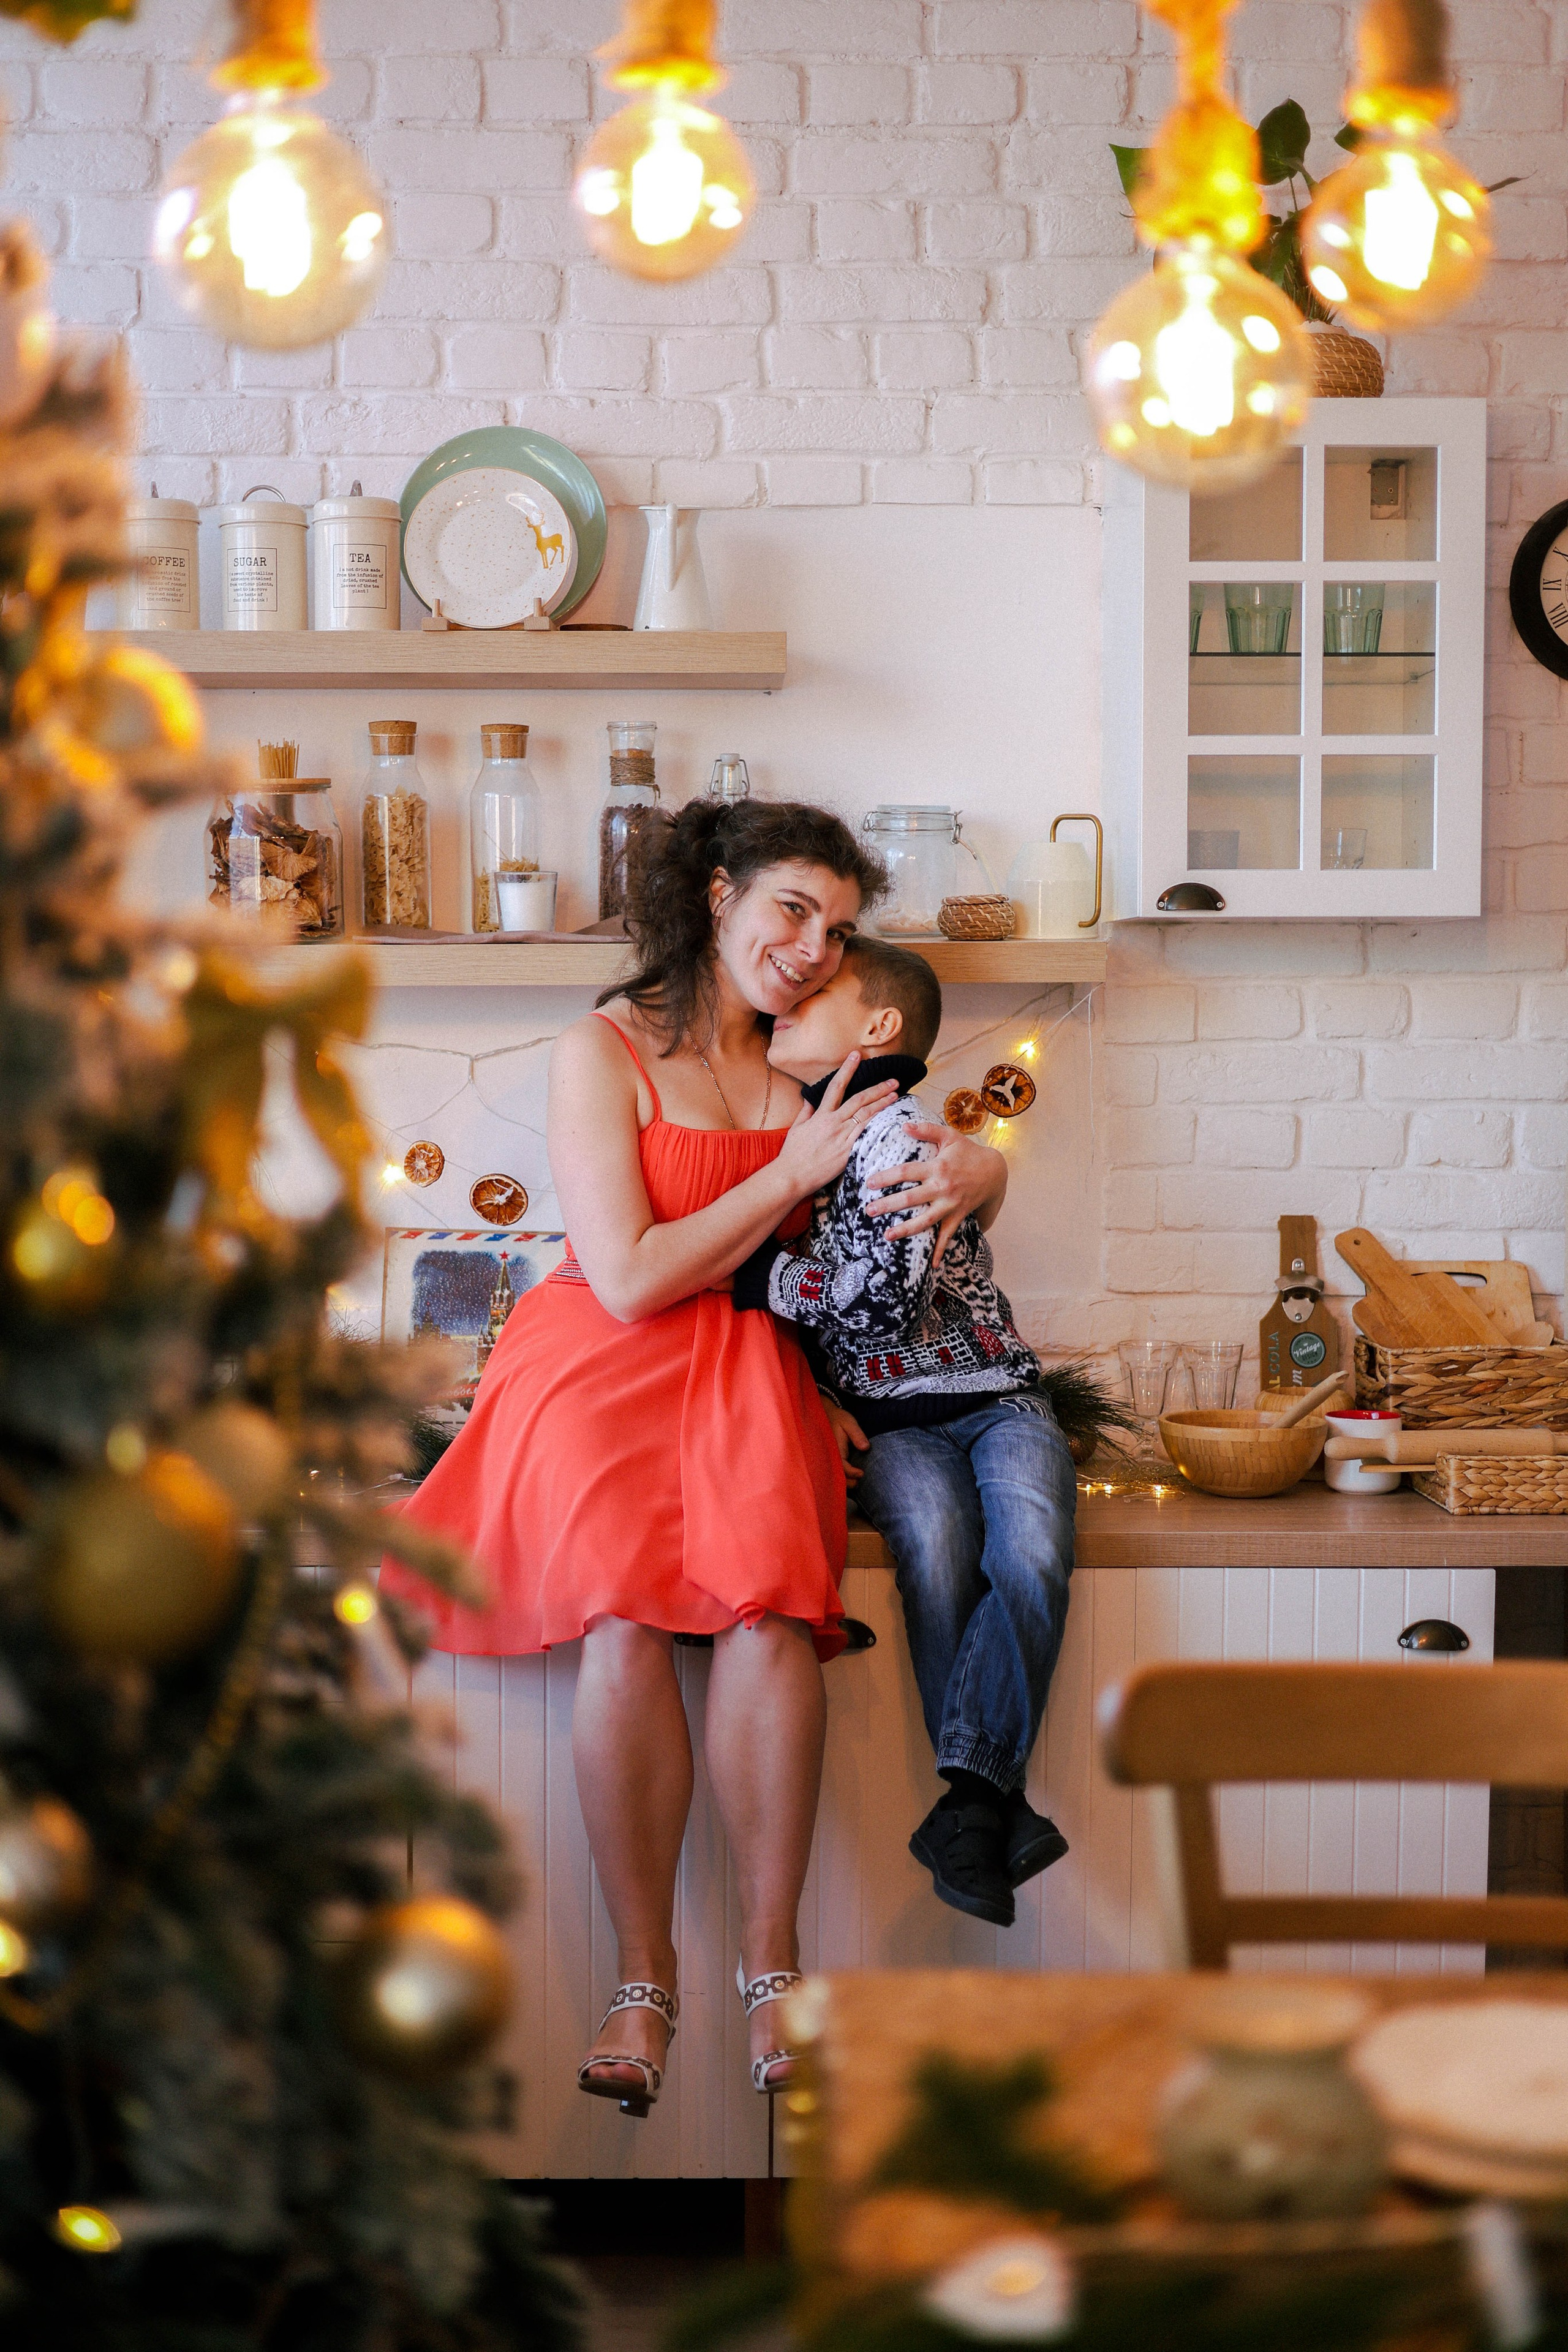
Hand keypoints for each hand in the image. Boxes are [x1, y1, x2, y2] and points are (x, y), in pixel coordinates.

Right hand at [774, 1053, 899, 1199]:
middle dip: (878, 1088)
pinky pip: (867, 1135)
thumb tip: (808, 1098)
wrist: (792, 1176)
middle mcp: (833, 1123)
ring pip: (867, 1115)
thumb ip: (805, 1112)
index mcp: (821, 1115)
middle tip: (893, 1080)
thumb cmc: (793, 1154)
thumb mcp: (796, 1129)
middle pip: (859, 1099)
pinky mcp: (849, 1152)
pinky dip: (879, 1125)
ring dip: (883, 1103)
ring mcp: (842, 1137)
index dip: (847, 1069)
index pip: (836, 1086)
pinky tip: (890, 1119)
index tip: (856, 1056)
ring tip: (896, 1095)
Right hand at [821, 1397, 869, 1486]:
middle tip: (858, 1483)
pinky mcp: (830, 1458)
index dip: (851, 1472)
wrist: (826, 1415)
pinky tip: (849, 1479)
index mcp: (834, 1448)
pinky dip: (841, 1476)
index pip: (841, 1465)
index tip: (861, 1473)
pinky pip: (834, 1470)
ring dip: (843, 1481)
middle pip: (836, 1474)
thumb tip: (865, 1447)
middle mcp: (829, 1455)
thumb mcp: (849, 1423)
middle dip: (847, 1481)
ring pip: (834, 1474)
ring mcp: (828, 1458)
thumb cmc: (839, 1419)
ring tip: (855, 1483)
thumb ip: (857, 1434)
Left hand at [864, 1122, 1006, 1265]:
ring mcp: (950, 1204)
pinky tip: (930, 1265)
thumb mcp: (950, 1137)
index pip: (906, 1172)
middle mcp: (942, 1187)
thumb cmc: (968, 1152)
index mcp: (937, 1167)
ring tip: (887, 1236)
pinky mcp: (958, 1216)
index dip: (886, 1178)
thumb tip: (904, 1125)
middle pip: (910, 1199)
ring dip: (905, 1230)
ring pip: (925, 1221)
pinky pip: (948, 1236)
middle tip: (868, 1211)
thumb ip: (927, 1129)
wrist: (995, 1171)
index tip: (869, 1183)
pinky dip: (940, 1251)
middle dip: (888, 1206)